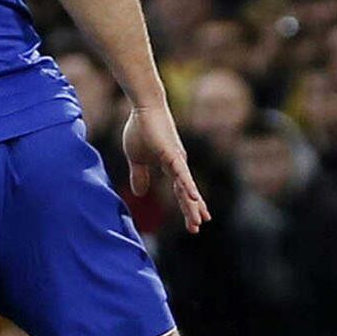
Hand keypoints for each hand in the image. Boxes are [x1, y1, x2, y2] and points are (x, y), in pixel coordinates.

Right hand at [119, 104, 207, 232]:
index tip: (194, 222)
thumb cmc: (141, 129)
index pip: (180, 191)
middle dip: (192, 211)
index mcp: (171, 167)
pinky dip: (188, 186)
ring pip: (186, 187)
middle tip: (197, 228)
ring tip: (199, 220)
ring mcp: (177, 160)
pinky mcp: (172, 154)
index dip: (186, 206)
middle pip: (187, 193)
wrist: (143, 108)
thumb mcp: (136, 159)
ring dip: (192, 204)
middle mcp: (178, 165)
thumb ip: (139, 176)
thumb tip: (140, 193)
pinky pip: (181, 174)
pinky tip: (194, 198)